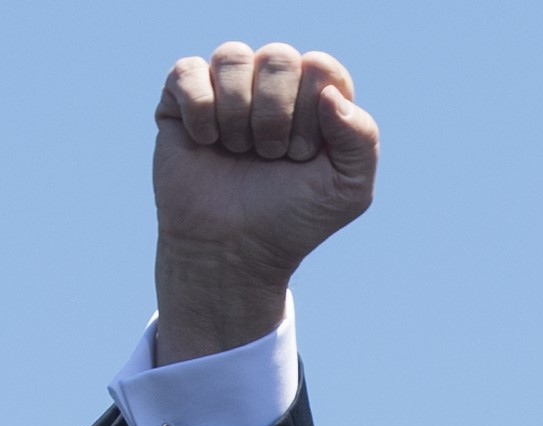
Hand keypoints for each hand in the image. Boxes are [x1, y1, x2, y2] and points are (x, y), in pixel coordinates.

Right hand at [154, 43, 377, 358]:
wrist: (233, 252)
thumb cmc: (291, 220)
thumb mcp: (347, 190)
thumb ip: (362, 139)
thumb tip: (329, 94)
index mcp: (313, 96)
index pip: (320, 67)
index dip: (311, 113)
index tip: (301, 157)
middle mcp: (269, 84)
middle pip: (277, 56)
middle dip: (275, 116)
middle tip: (269, 157)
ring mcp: (224, 87)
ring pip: (232, 56)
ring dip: (237, 115)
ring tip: (237, 152)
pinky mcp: (180, 98)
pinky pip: (189, 71)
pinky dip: (200, 112)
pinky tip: (204, 143)